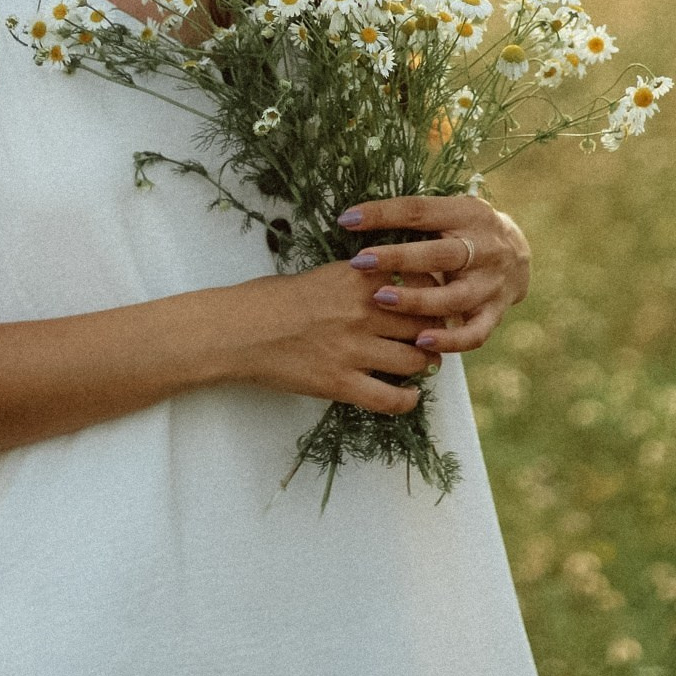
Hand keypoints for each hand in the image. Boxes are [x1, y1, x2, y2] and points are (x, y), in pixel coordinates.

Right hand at [224, 255, 443, 415]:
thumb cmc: (272, 299)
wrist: (239, 330)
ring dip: (425, 365)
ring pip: (415, 360)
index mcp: (359, 277)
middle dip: (435, 330)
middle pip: (425, 322)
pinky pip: (390, 399)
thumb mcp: (323, 275)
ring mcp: (354, 349)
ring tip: (422, 365)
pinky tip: (409, 397)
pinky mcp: (341, 383)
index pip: (421, 280)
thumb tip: (393, 290)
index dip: (436, 292)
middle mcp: (363, 311)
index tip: (436, 300)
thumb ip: (360, 282)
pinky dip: (406, 401)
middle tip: (434, 336)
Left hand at [338, 193, 530, 355]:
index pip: (421, 211)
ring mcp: (491, 283)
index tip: (347, 220)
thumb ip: (413, 217)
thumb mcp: (448, 212)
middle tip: (360, 263)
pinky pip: (474, 333)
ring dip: (417, 301)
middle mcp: (484, 248)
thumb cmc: (464, 231)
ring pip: (454, 297)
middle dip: (398, 258)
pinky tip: (420, 343)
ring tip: (381, 300)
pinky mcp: (495, 313)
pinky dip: (449, 340)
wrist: (518, 255)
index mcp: (467, 214)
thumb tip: (355, 217)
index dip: (383, 214)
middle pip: (440, 254)